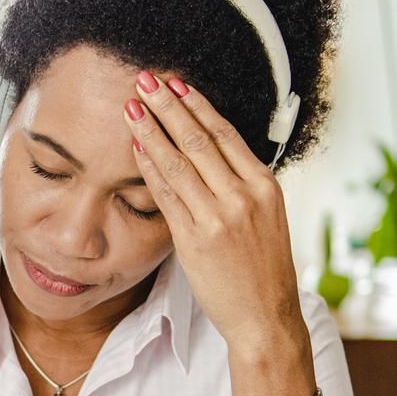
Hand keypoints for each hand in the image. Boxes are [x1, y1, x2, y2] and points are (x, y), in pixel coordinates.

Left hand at [124, 70, 307, 358]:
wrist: (265, 316)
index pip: (225, 133)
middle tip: (145, 79)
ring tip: (131, 106)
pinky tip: (135, 147)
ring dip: (152, 130)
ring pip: (179, 162)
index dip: (197, 106)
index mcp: (264, 185)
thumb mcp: (265, 218)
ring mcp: (219, 217)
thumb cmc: (261, 269)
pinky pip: (166, 194)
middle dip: (168, 106)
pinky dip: (149, 166)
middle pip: (199, 139)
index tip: (176, 83)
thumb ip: (241, 186)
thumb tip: (212, 155)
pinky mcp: (196, 240)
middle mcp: (244, 196)